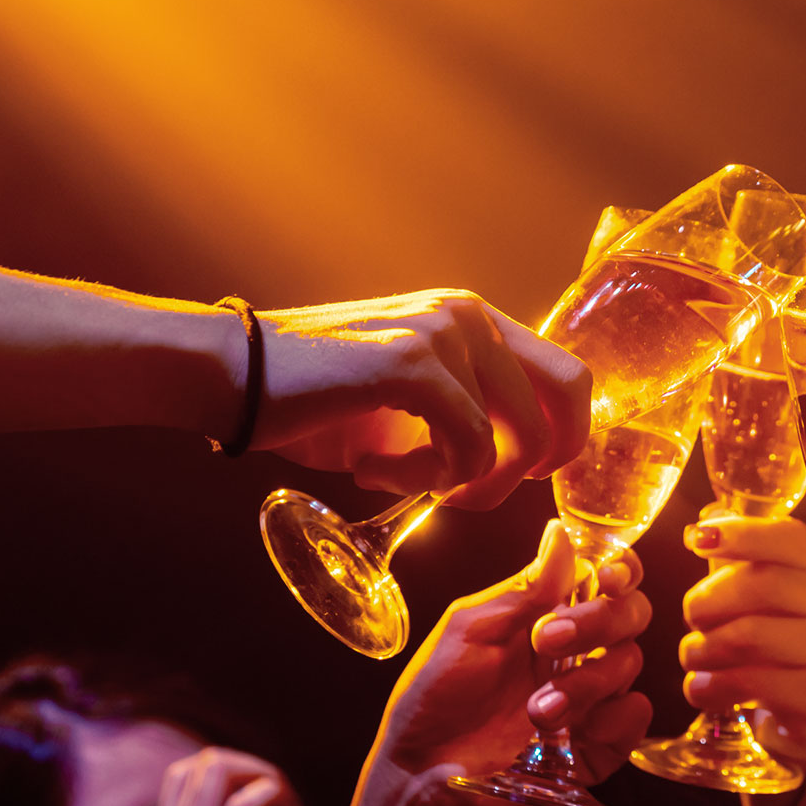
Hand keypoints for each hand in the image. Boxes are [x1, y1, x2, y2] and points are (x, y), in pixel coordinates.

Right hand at [252, 290, 591, 505]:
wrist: (234, 377)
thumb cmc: (319, 400)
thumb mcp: (414, 403)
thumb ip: (471, 415)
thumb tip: (519, 463)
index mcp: (478, 321)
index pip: (571, 380)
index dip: (561, 442)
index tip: (514, 476)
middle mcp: (472, 315)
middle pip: (564, 408)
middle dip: (527, 470)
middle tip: (465, 490)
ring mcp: (446, 332)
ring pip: (514, 440)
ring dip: (461, 481)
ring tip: (401, 478)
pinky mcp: (413, 362)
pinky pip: (467, 449)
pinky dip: (426, 479)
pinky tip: (375, 471)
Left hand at [370, 518, 652, 805]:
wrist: (419, 774)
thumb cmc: (435, 696)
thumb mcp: (470, 630)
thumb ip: (524, 589)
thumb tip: (561, 532)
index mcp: (549, 613)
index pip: (605, 577)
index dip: (619, 568)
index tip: (605, 575)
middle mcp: (577, 651)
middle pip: (631, 614)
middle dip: (598, 621)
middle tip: (548, 640)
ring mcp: (591, 697)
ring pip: (630, 664)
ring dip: (585, 683)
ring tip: (536, 710)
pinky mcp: (598, 744)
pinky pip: (635, 717)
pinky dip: (611, 719)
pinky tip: (571, 732)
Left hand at [680, 509, 805, 779]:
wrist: (801, 731)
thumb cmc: (773, 657)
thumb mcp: (753, 604)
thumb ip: (734, 560)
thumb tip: (707, 518)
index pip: (789, 537)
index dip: (741, 533)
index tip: (695, 540)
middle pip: (762, 584)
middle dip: (707, 601)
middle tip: (691, 620)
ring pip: (750, 635)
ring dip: (702, 648)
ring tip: (693, 656)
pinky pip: (752, 683)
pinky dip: (711, 686)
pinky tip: (702, 689)